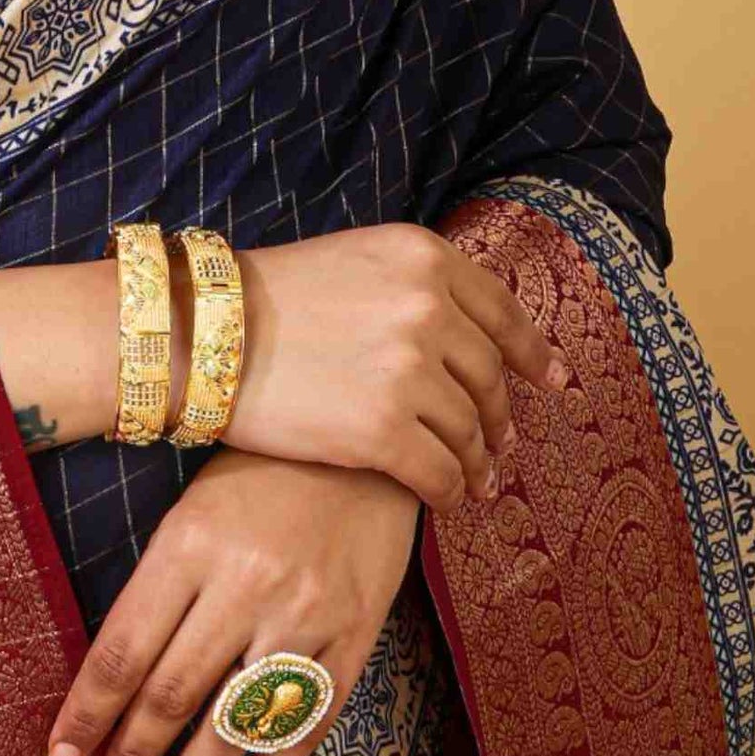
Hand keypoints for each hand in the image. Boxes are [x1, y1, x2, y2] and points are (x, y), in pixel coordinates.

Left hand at [45, 447, 421, 755]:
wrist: (366, 446)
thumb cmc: (261, 476)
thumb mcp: (192, 510)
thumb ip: (157, 586)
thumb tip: (112, 678)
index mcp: (190, 544)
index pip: (123, 650)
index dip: (88, 713)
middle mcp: (245, 583)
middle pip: (173, 694)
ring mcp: (305, 614)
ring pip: (236, 722)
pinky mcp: (355, 635)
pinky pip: (306, 722)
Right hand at [224, 222, 567, 508]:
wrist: (201, 335)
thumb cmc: (272, 300)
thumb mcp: (357, 260)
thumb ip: (419, 288)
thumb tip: (477, 339)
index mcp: (424, 258)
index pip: (504, 313)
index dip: (535, 354)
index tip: (553, 381)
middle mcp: (427, 309)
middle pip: (490, 377)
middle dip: (500, 417)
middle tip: (501, 444)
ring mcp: (407, 372)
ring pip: (471, 431)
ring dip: (478, 461)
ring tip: (475, 479)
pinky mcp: (382, 433)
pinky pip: (441, 474)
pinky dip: (450, 492)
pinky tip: (446, 497)